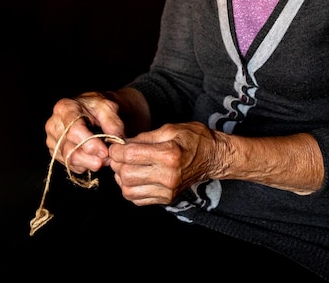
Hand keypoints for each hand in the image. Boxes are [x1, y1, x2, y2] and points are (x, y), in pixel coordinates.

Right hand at [45, 92, 125, 174]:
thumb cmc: (98, 107)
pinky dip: (84, 165)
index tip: (105, 151)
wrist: (91, 110)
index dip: (90, 144)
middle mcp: (54, 124)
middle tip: (107, 159)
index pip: (73, 131)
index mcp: (64, 108)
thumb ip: (113, 122)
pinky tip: (94, 158)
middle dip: (91, 157)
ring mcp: (53, 139)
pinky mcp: (56, 152)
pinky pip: (69, 165)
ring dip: (89, 163)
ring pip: (69, 159)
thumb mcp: (108, 106)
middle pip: (69, 149)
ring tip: (104, 159)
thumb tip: (115, 141)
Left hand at [107, 121, 221, 205]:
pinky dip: (130, 189)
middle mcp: (168, 176)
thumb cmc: (194, 139)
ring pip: (129, 190)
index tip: (115, 146)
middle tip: (118, 155)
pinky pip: (138, 200)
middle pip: (127, 174)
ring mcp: (168, 191)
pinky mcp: (167, 199)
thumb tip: (123, 144)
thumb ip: (145, 137)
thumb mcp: (170, 129)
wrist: (213, 157)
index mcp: (169, 154)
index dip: (117, 150)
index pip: (130, 155)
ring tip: (125, 166)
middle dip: (116, 164)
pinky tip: (134, 177)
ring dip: (121, 178)